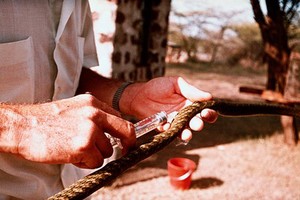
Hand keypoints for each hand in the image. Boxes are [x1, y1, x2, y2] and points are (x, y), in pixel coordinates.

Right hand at [13, 94, 134, 168]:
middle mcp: (95, 113)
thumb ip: (94, 116)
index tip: (125, 141)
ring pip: (107, 151)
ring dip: (95, 155)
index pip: (120, 117)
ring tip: (76, 150)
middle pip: (126, 130)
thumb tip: (109, 130)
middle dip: (128, 144)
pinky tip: (71, 155)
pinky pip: (96, 162)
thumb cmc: (45, 121)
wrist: (23, 126)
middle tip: (125, 151)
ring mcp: (91, 129)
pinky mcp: (84, 145)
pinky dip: (85, 163)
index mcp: (93, 103)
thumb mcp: (74, 108)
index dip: (124, 132)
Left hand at [120, 77, 217, 140]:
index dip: (209, 112)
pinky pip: (170, 133)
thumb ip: (191, 90)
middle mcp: (185, 114)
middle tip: (198, 124)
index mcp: (190, 102)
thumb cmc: (158, 87)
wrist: (139, 95)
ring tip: (187, 134)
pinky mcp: (164, 128)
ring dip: (187, 134)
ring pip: (185, 131)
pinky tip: (167, 127)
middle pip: (196, 122)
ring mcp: (175, 122)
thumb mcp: (176, 83)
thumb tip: (209, 96)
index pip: (204, 109)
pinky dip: (170, 132)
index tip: (207, 112)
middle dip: (198, 124)